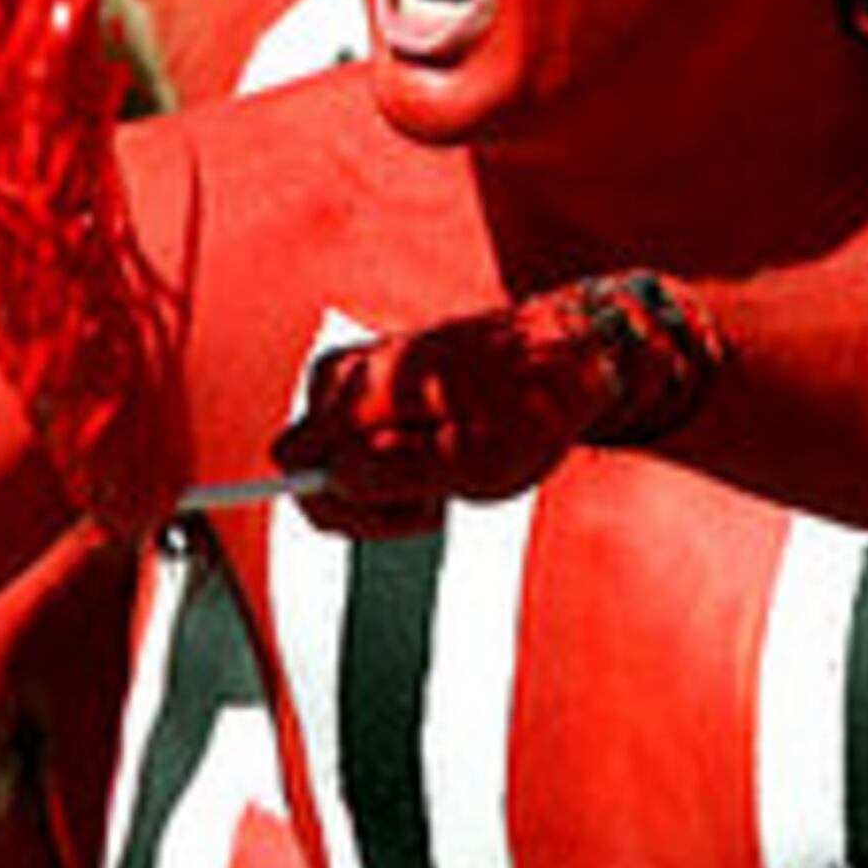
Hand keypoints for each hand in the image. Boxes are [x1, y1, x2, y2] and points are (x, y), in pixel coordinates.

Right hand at [270, 275, 718, 537]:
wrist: (569, 356)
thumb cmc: (533, 408)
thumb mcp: (480, 461)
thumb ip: (398, 471)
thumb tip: (332, 475)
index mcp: (368, 386)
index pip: (298, 463)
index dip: (348, 504)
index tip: (413, 511)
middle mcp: (350, 369)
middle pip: (298, 460)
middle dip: (354, 497)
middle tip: (430, 494)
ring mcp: (358, 368)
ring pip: (324, 454)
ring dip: (374, 482)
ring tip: (442, 473)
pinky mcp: (372, 376)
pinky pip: (347, 438)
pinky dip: (385, 459)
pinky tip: (436, 454)